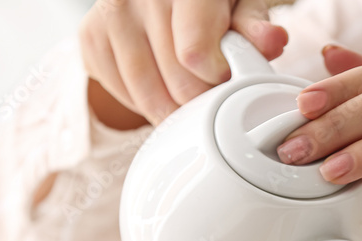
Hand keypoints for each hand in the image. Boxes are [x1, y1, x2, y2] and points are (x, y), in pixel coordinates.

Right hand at [78, 0, 287, 127]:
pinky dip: (145, 103)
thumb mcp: (239, 5)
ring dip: (174, 109)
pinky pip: (122, 93)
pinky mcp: (90, 35)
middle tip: (210, 95)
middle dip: (200, 99)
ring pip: (147, 93)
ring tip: (189, 100)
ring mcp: (111, 12)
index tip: (223, 76)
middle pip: (176, 79)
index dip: (215, 77)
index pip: (193, 52)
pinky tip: (160, 86)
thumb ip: (255, 25)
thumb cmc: (209, 3)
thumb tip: (272, 41)